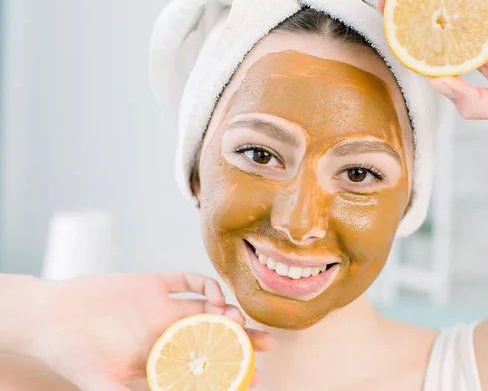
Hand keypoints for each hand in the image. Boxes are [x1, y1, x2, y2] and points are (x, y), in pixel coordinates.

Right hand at [24, 273, 269, 390]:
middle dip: (244, 338)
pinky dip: (203, 283)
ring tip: (238, 319)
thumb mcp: (101, 385)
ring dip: (227, 310)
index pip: (206, 364)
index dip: (232, 369)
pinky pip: (185, 279)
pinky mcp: (153, 282)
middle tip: (267, 345)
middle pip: (215, 333)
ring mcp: (162, 306)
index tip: (255, 377)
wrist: (49, 318)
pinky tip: (213, 294)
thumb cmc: (72, 356)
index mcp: (162, 357)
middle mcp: (168, 330)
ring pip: (206, 306)